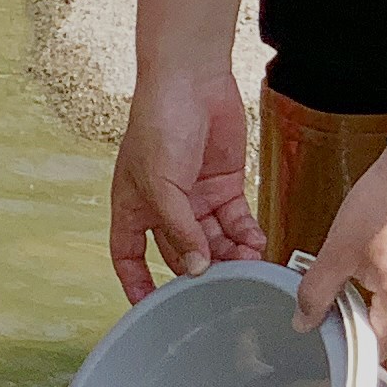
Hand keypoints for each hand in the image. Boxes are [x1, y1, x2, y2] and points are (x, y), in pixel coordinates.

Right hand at [109, 60, 269, 302]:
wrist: (191, 79)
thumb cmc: (159, 122)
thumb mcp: (162, 183)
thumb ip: (179, 229)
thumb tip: (196, 268)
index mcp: (134, 206)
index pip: (128, 255)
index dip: (137, 282)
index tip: (150, 307)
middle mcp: (163, 206)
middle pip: (181, 252)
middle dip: (201, 268)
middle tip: (223, 282)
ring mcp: (195, 196)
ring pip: (213, 240)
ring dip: (230, 254)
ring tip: (248, 263)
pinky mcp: (224, 184)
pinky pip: (236, 220)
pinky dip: (246, 233)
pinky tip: (257, 242)